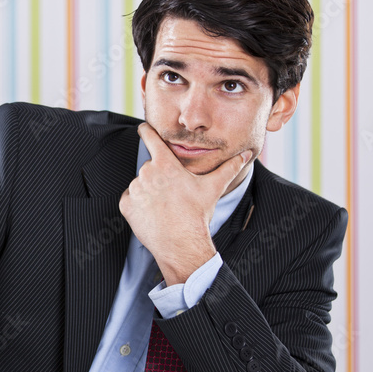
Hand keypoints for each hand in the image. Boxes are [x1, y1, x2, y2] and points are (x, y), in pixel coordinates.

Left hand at [119, 122, 252, 284]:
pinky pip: (131, 199)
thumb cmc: (197, 215)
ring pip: (140, 184)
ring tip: (165, 205)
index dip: (146, 131)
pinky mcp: (126, 205)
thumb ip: (229, 168)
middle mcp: (147, 173)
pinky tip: (153, 213)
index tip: (143, 128)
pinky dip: (138, 205)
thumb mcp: (213, 187)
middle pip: (150, 167)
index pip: (150, 137)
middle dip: (159, 176)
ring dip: (149, 191)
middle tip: (172, 193)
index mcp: (165, 163)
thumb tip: (246, 155)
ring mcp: (135, 189)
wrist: (182, 243)